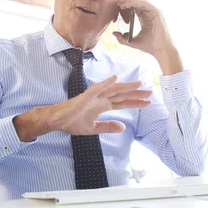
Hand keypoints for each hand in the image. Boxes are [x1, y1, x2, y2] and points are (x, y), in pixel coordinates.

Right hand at [14, 75, 151, 140]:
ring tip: (139, 84)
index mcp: (103, 106)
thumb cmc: (72, 122)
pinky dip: (105, 83)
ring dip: (126, 86)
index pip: (123, 103)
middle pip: (122, 95)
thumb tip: (123, 127)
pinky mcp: (85, 97)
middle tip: (151, 91)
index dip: (136, 102)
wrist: (56, 121)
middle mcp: (101, 99)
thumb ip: (108, 127)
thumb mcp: (93, 128)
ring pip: (113, 89)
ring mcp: (93, 96)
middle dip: (136, 94)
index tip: (149, 102)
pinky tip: (114, 78)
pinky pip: (96, 89)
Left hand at [113, 0, 174, 55]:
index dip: (125, 5)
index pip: (134, 7)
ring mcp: (154, 12)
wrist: (160, 50)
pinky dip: (135, 2)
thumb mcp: (132, 41)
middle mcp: (150, 13)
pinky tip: (127, 4)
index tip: (116, 6)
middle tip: (116, 1)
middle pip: (137, 2)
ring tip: (120, 3)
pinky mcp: (156, 12)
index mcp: (145, 18)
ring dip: (129, 0)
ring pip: (140, 1)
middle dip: (126, 0)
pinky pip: (144, 3)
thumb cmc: (149, 46)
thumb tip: (114, 33)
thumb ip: (122, 38)